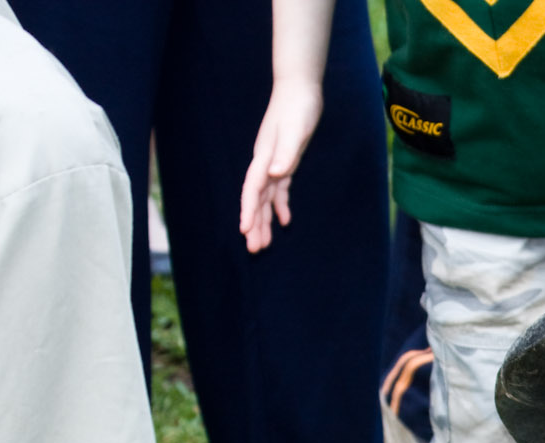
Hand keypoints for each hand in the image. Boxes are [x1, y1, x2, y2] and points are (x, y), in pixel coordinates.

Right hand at [239, 79, 322, 252]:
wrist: (300, 90)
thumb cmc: (298, 108)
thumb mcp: (296, 130)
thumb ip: (286, 153)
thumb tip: (275, 174)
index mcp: (265, 158)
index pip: (253, 189)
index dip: (249, 210)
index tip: (245, 230)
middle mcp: (265, 163)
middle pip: (256, 199)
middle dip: (254, 224)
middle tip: (254, 249)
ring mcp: (273, 163)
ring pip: (266, 198)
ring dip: (264, 220)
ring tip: (263, 244)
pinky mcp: (285, 161)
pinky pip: (279, 189)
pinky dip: (280, 205)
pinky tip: (285, 220)